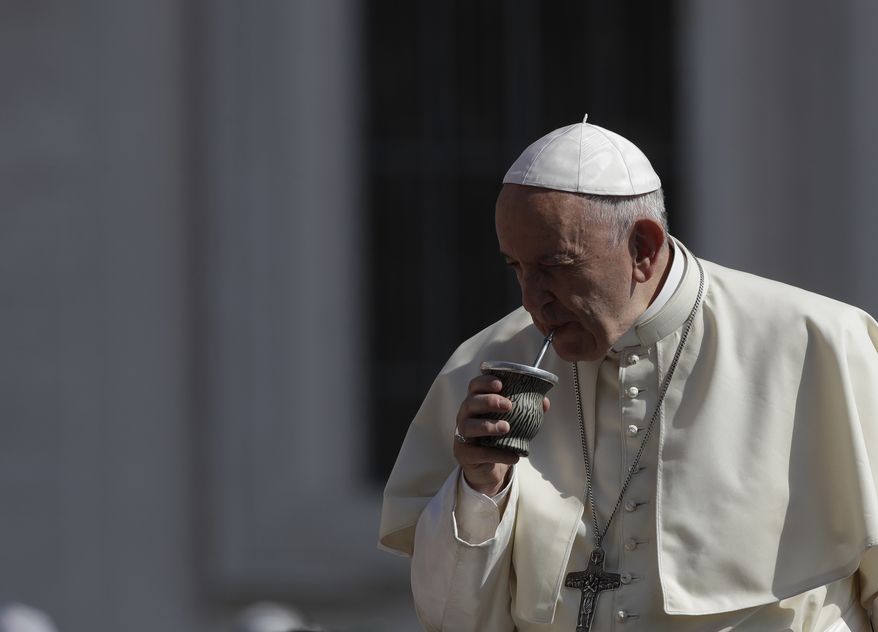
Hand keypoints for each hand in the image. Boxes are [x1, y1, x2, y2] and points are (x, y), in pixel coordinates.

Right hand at [453, 374, 549, 496]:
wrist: (487, 467)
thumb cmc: (497, 437)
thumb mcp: (511, 422)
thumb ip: (526, 410)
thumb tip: (544, 402)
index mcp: (476, 403)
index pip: (474, 386)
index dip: (484, 382)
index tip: (500, 384)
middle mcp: (465, 416)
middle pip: (470, 403)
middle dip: (489, 401)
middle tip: (508, 405)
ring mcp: (462, 435)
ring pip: (468, 426)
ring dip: (488, 425)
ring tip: (506, 428)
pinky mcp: (465, 454)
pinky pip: (478, 453)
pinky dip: (496, 454)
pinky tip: (513, 456)